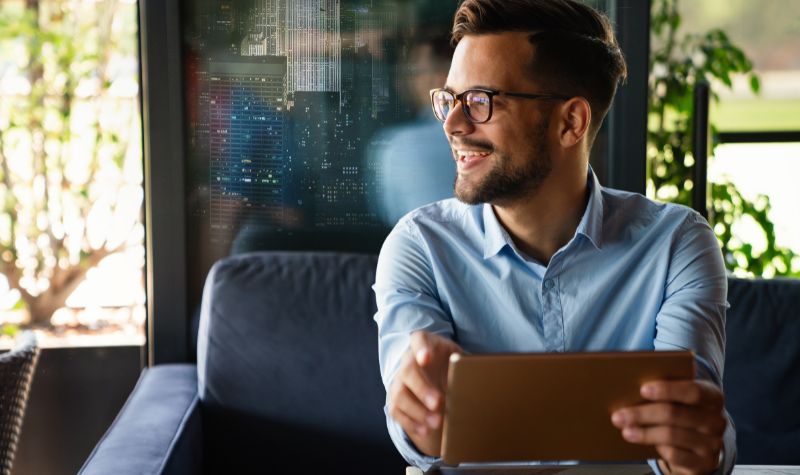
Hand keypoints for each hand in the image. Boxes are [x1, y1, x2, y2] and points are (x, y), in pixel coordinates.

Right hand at [387, 331, 461, 455]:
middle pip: (408, 370)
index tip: (425, 359)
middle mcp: (407, 360)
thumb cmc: (449, 361)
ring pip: (400, 394)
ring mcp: (399, 379)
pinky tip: (425, 430)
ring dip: (417, 410)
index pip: (418, 340)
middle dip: (422, 388)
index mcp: (424, 343)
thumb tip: (480, 376)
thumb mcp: (458, 356)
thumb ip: (465, 363)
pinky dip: (411, 422)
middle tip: (438, 402)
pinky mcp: (395, 398)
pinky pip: (397, 411)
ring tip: (436, 423)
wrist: (435, 371)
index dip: (421, 349)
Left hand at [611, 380, 726, 474]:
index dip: (667, 389)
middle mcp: (716, 420)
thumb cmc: (684, 413)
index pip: (693, 391)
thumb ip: (666, 390)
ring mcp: (712, 444)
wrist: (701, 445)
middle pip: (675, 414)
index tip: (642, 389)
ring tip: (625, 430)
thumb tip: (630, 384)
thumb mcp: (681, 398)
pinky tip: (644, 443)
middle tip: (619, 415)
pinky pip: (675, 455)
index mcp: (712, 396)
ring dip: (644, 433)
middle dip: (643, 413)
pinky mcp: (705, 463)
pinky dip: (657, 448)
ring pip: (671, 435)